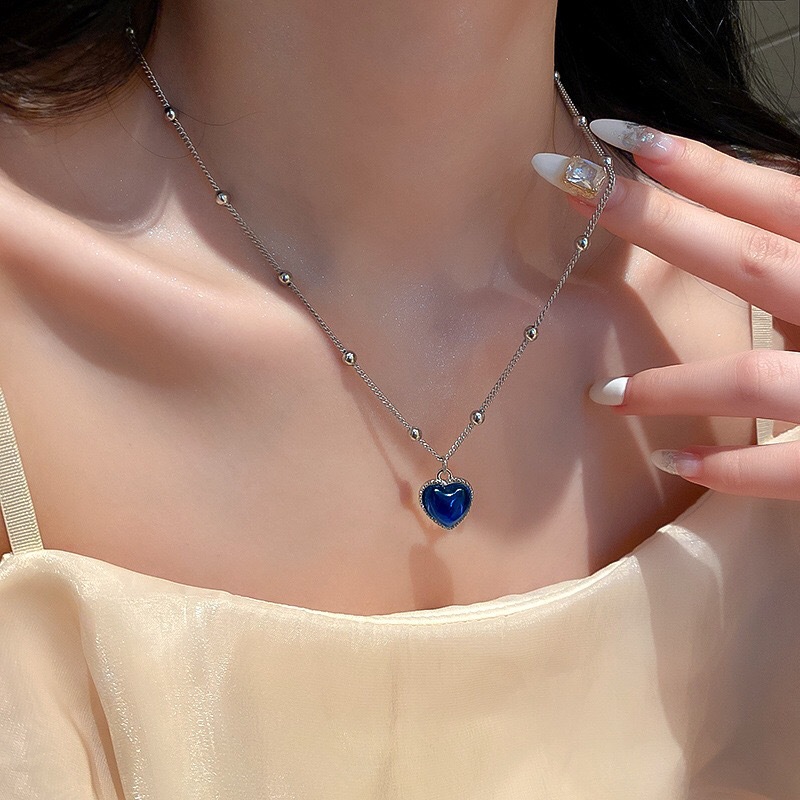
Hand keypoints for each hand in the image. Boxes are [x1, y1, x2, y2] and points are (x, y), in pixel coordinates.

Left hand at [531, 119, 799, 500]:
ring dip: (668, 384)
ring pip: (752, 376)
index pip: (774, 197)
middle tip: (569, 182)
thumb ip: (789, 247)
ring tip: (603, 394)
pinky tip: (671, 460)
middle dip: (654, 220)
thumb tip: (713, 206)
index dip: (696, 166)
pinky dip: (727, 467)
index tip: (613, 134)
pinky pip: (785, 471)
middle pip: (747, 258)